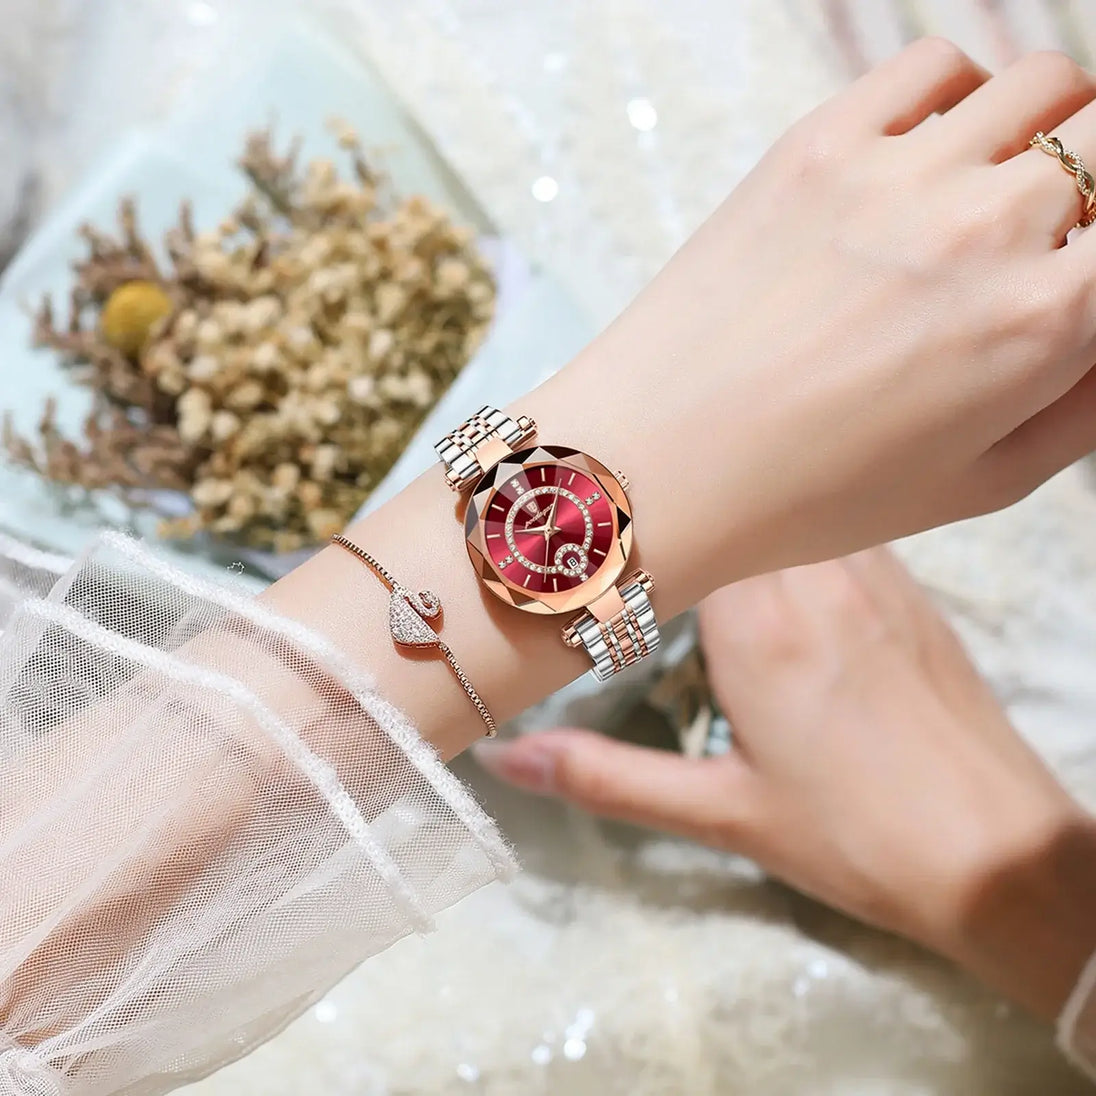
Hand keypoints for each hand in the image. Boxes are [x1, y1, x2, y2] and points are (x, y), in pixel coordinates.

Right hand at [476, 549, 1095, 1018]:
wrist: (1000, 854)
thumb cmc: (854, 838)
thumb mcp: (720, 813)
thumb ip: (606, 778)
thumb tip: (504, 761)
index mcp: (758, 622)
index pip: (686, 526)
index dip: (640, 518)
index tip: (596, 530)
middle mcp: (818, 576)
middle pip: (739, 502)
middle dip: (688, 511)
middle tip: (636, 527)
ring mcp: (875, 574)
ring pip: (795, 505)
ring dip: (746, 516)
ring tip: (703, 533)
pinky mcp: (912, 590)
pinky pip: (842, 528)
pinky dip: (800, 531)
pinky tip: (781, 565)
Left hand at [529, 41, 1095, 606]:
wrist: (658, 463)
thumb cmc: (808, 495)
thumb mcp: (979, 486)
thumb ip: (1087, 405)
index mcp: (1043, 322)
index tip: (1080, 269)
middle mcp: (986, 228)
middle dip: (1094, 196)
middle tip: (1050, 240)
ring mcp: (898, 173)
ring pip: (1043, 87)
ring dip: (1048, 131)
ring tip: (1001, 186)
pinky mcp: (819, 144)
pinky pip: (934, 66)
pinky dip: (962, 92)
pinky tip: (936, 148)